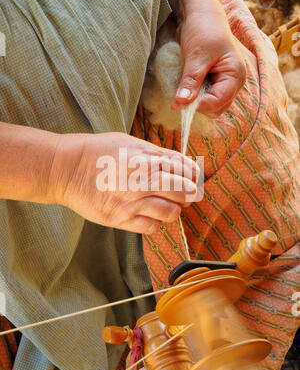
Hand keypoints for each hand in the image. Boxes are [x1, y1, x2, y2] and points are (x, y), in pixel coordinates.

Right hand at [49, 132, 199, 233]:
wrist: (67, 169)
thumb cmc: (98, 152)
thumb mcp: (130, 143)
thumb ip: (157, 154)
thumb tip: (181, 164)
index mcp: (146, 159)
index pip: (185, 170)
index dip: (194, 176)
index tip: (194, 179)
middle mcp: (142, 182)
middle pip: (182, 192)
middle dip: (188, 194)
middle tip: (186, 194)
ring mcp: (131, 202)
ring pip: (171, 213)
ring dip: (174, 209)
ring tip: (168, 205)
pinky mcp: (120, 220)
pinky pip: (151, 227)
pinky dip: (157, 222)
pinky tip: (152, 215)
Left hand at [173, 0, 246, 118]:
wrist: (201, 13)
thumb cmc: (203, 29)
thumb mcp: (196, 56)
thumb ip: (191, 81)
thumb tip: (182, 103)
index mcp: (235, 75)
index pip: (219, 102)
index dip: (200, 105)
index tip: (179, 102)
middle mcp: (233, 82)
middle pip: (218, 108)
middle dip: (199, 106)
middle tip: (180, 97)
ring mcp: (225, 83)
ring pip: (212, 106)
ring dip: (196, 103)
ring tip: (183, 91)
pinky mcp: (215, 82)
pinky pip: (207, 98)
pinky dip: (196, 98)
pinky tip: (186, 89)